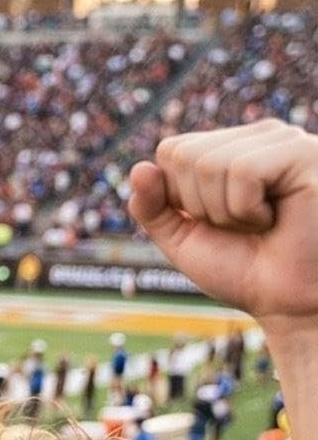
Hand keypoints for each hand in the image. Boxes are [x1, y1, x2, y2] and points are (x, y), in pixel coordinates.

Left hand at [129, 121, 317, 332]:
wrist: (287, 302)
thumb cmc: (244, 270)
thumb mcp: (183, 238)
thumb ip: (152, 207)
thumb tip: (138, 169)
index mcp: (232, 148)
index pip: (171, 151)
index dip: (178, 198)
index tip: (214, 222)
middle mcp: (259, 137)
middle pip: (184, 155)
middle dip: (198, 206)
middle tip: (239, 226)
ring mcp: (283, 141)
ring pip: (208, 164)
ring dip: (224, 212)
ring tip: (260, 224)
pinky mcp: (302, 154)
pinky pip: (242, 172)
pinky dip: (246, 210)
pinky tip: (275, 219)